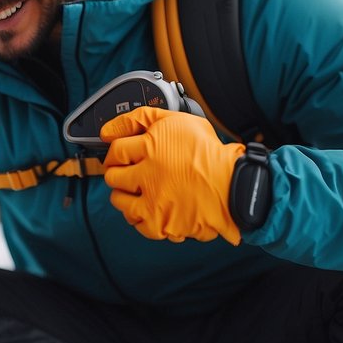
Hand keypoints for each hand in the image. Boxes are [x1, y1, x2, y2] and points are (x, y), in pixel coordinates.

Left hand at [101, 107, 245, 243]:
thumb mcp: (179, 121)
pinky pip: (137, 223)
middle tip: (132, 173)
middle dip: (119, 173)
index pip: (116, 150)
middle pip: (113, 176)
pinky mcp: (159, 223)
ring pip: (119, 200)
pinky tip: (153, 207)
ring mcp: (153, 200)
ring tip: (142, 190)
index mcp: (152, 146)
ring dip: (126, 195)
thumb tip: (108, 130)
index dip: (116, 152)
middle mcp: (149, 174)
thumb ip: (142, 118)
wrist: (234, 186)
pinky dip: (142, 217)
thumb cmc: (211, 153)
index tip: (119, 156)